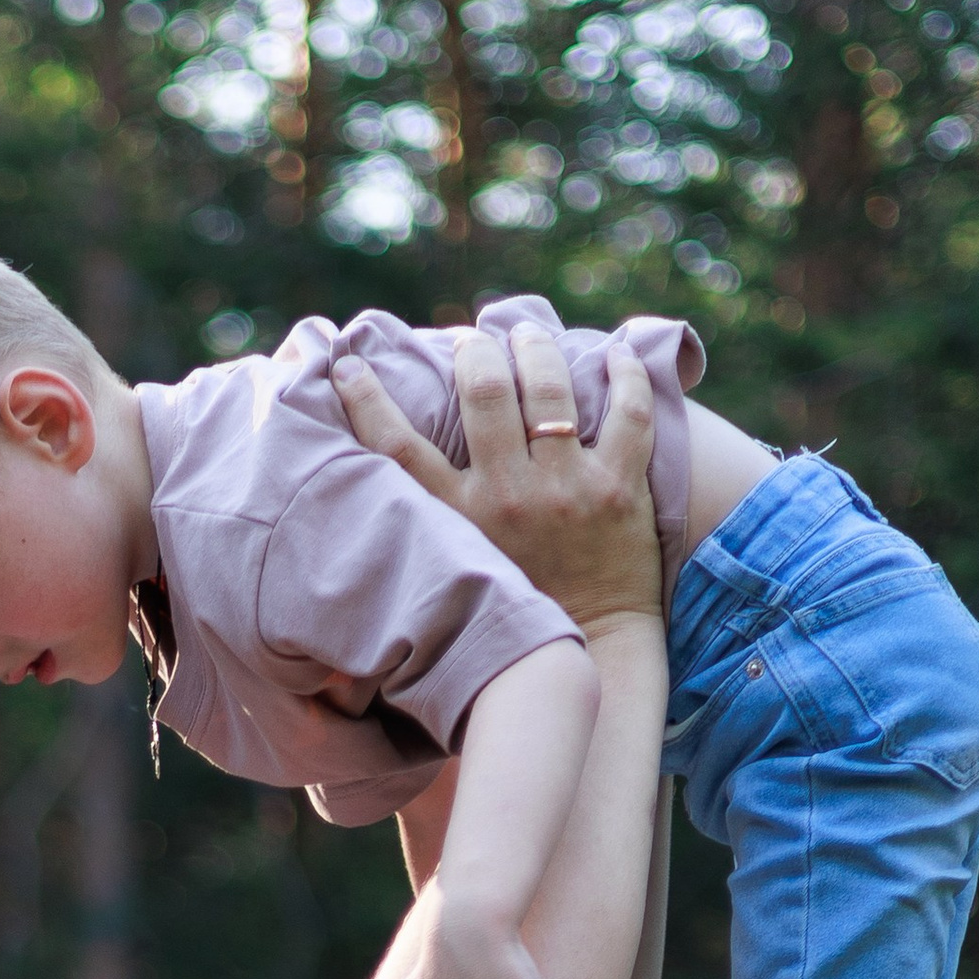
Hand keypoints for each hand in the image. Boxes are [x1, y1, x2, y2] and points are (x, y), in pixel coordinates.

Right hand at [333, 327, 662, 629]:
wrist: (591, 644)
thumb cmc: (514, 602)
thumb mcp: (454, 567)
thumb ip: (427, 525)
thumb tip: (381, 483)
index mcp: (457, 519)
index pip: (397, 447)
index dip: (366, 399)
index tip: (348, 364)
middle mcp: (508, 497)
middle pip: (483, 394)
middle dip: (474, 352)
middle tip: (473, 341)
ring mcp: (567, 488)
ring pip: (550, 389)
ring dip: (535, 348)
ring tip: (527, 334)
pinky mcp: (620, 488)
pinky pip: (630, 412)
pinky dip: (624, 375)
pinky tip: (614, 354)